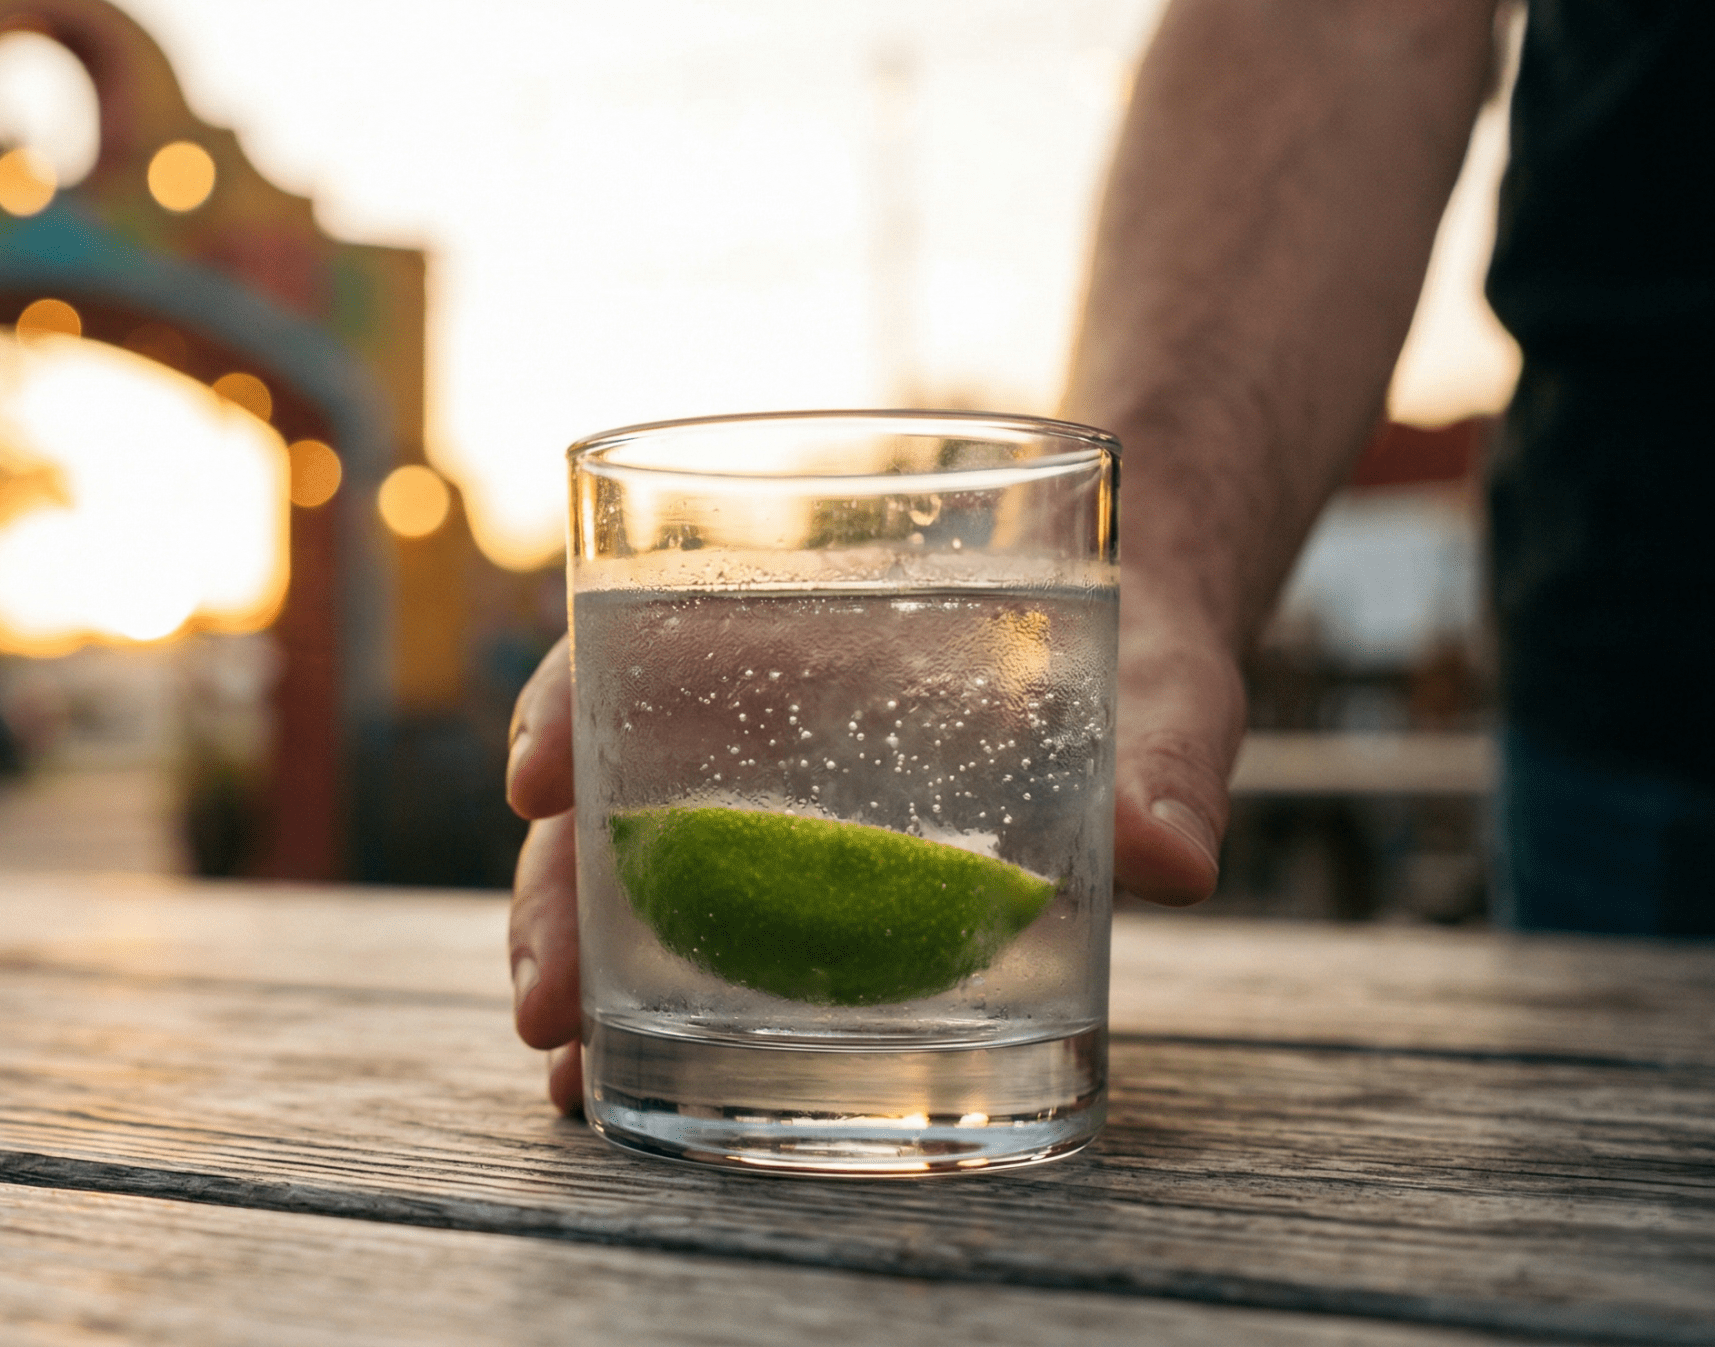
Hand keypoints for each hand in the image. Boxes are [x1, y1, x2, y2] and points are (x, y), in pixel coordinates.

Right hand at [503, 605, 1240, 1114]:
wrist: (1147, 679)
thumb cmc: (1136, 648)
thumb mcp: (1163, 684)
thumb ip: (1167, 753)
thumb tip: (1176, 859)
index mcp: (795, 624)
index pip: (637, 640)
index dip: (566, 706)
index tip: (538, 783)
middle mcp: (744, 725)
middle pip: (602, 796)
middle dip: (556, 902)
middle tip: (547, 1008)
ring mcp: (757, 816)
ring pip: (622, 884)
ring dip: (583, 980)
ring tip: (571, 1082)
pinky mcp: (794, 899)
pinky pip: (693, 948)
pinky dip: (645, 1014)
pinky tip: (622, 1089)